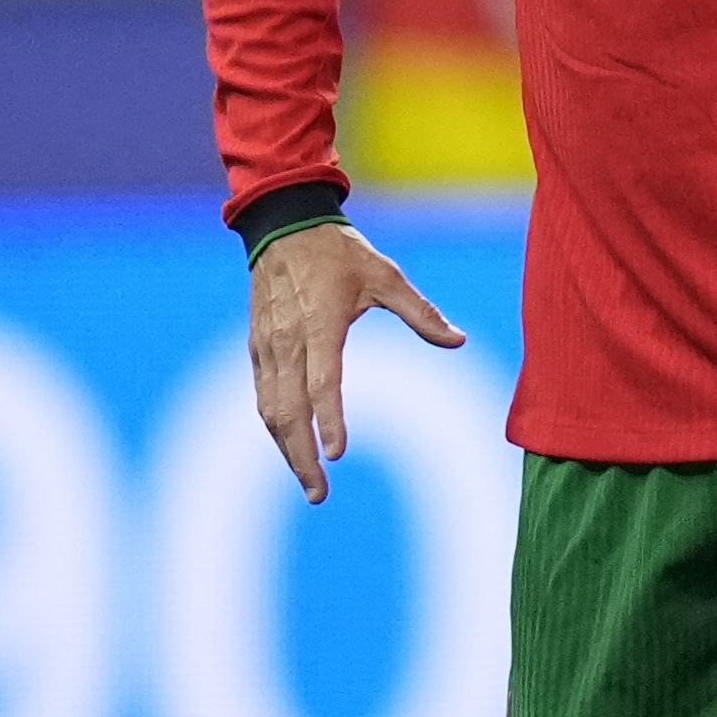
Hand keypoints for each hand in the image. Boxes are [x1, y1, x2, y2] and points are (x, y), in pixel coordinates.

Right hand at [250, 222, 466, 502]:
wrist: (283, 224)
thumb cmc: (338, 251)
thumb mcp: (385, 275)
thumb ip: (420, 312)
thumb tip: (459, 341)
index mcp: (321, 325)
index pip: (322, 383)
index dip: (329, 420)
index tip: (338, 455)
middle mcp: (289, 341)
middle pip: (288, 410)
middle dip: (301, 456)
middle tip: (319, 493)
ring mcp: (268, 346)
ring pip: (270, 408)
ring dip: (285, 448)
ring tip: (307, 480)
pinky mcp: (257, 346)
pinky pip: (262, 394)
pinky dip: (274, 425)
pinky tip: (288, 445)